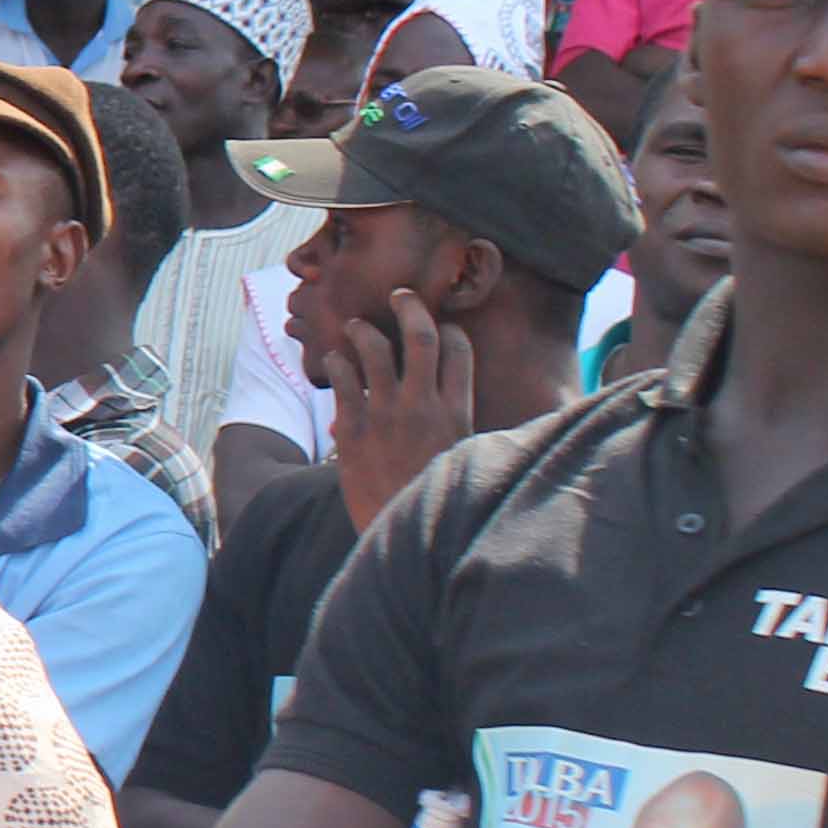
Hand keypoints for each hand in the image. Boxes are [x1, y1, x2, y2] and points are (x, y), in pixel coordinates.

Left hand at [323, 289, 473, 533]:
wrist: (399, 532)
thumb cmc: (434, 499)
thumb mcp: (466, 463)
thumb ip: (469, 433)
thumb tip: (494, 421)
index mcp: (457, 412)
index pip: (459, 351)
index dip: (450, 332)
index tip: (442, 328)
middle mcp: (423, 405)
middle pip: (420, 336)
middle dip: (410, 307)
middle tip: (400, 295)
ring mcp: (385, 413)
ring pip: (374, 349)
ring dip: (363, 329)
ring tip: (354, 324)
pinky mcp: (351, 427)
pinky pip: (342, 379)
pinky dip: (336, 362)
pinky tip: (333, 358)